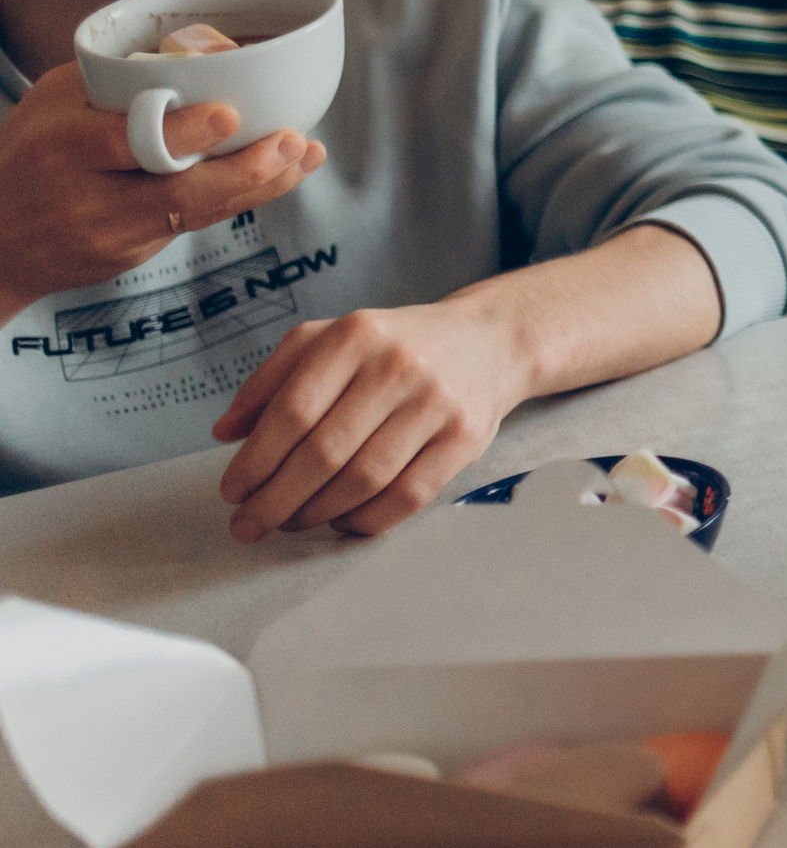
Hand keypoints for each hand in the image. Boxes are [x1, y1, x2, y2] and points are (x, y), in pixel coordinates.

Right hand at [0, 64, 323, 314]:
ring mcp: (116, 234)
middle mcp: (92, 197)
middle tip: (293, 141)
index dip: (183, 131)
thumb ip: (115, 82)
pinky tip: (283, 173)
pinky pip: (197, 221)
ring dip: (262, 184)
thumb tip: (195, 50)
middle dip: (244, 170)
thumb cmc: (28, 153)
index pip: (127, 143)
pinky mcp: (136, 255)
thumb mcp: (52, 104)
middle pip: (177, 191)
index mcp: (64, 148)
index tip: (230, 115)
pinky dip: (242, 196)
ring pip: (200, 211)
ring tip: (307, 153)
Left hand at [211, 291, 531, 541]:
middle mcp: (398, 365)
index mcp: (355, 336)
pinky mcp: (466, 437)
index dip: (255, 461)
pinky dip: (366, 520)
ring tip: (292, 522)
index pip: (292, 411)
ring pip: (364, 480)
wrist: (487, 342)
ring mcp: (437, 403)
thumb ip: (272, 378)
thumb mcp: (330, 338)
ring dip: (316, 514)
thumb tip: (225, 433)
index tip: (232, 492)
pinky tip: (341, 521)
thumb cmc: (394, 346)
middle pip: (324, 453)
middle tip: (250, 524)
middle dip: (276, 500)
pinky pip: (408, 496)